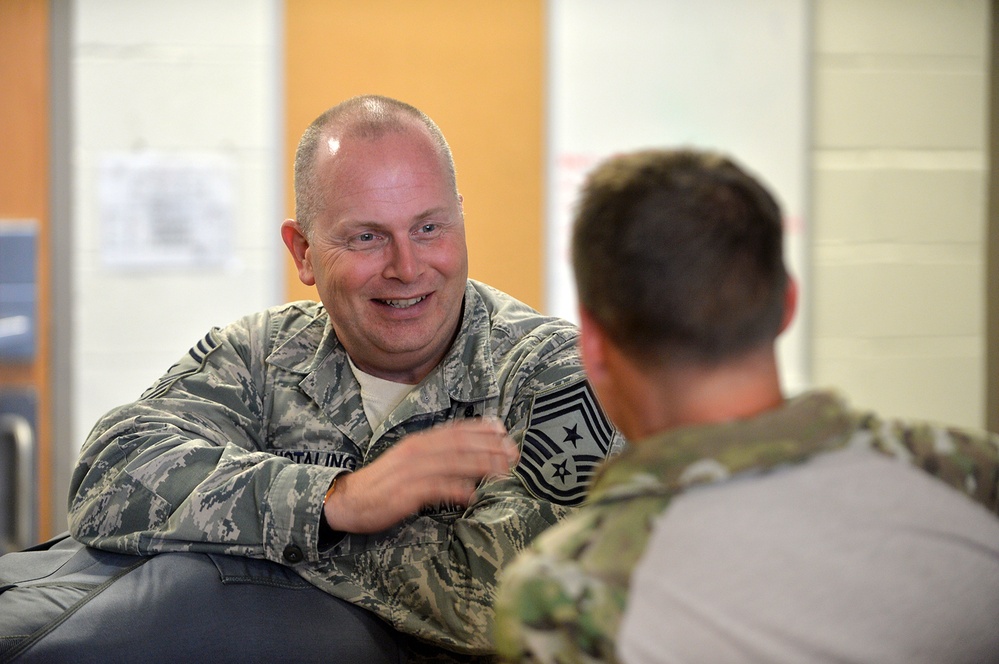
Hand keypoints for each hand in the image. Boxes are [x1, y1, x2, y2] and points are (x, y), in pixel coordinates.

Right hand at [324, 418, 518, 532]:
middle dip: (489, 447)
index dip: (482, 430)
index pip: (455, 430)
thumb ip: (437, 457)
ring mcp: (409, 472)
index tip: (505, 432)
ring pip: (450, 463)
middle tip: (514, 453)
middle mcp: (415, 452)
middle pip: (459, 444)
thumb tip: (469, 455)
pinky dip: (453, 490)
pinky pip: (432, 489)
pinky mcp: (402, 494)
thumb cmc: (384, 483)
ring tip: (503, 471)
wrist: (347, 500)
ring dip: (479, 465)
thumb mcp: (411, 463)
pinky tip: (471, 495)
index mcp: (418, 443)